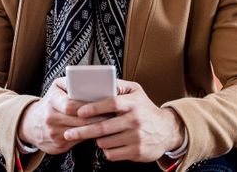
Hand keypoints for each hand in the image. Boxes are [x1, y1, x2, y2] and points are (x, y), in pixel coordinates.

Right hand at [17, 77, 109, 154]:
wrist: (30, 124)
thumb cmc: (51, 101)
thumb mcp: (56, 87)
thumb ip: (70, 82)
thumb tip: (91, 81)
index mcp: (52, 100)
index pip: (71, 105)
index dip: (88, 107)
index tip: (103, 105)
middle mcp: (50, 118)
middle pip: (79, 120)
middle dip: (97, 118)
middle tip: (112, 114)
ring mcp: (53, 133)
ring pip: (80, 132)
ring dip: (96, 128)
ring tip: (109, 122)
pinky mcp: (57, 146)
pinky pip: (77, 142)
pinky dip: (89, 137)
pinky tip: (98, 132)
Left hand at [63, 79, 184, 161]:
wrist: (167, 130)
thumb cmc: (146, 109)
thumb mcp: (136, 91)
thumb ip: (119, 86)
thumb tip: (99, 82)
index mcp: (133, 103)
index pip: (111, 103)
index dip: (93, 108)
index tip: (79, 112)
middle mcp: (135, 120)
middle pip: (103, 127)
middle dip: (82, 131)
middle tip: (69, 133)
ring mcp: (136, 138)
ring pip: (105, 142)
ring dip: (96, 140)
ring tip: (95, 135)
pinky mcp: (136, 152)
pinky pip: (112, 154)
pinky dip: (106, 150)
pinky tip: (108, 144)